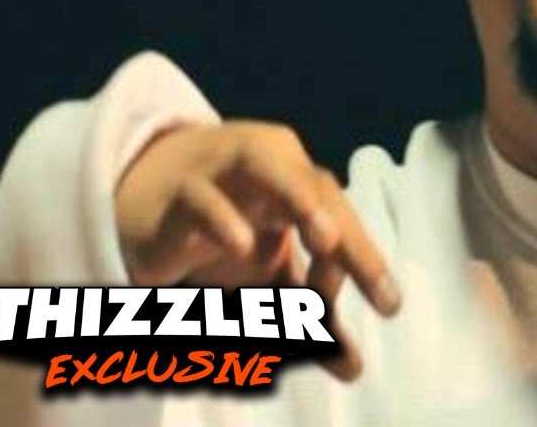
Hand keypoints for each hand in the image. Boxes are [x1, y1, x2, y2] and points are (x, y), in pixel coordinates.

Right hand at [116, 120, 401, 379]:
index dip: (364, 261)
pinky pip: (203, 200)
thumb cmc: (226, 231)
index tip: (388, 306)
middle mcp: (274, 169)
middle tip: (377, 281)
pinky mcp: (180, 193)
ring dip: (301, 201)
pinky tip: (242, 245)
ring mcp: (227, 173)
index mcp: (304, 186)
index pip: (343, 220)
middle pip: (321, 193)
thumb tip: (351, 368)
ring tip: (329, 241)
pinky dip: (222, 219)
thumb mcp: (269, 278)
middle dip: (350, 237)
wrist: (148, 200)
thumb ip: (308, 314)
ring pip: (269, 170)